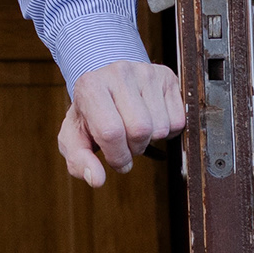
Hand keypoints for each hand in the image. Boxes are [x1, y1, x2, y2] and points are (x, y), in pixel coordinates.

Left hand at [57, 58, 188, 185]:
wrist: (106, 83)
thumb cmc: (90, 114)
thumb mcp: (75, 137)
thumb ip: (78, 160)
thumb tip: (96, 180)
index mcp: (90, 86)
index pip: (111, 132)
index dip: (117, 157)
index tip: (117, 160)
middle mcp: (118, 73)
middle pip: (140, 130)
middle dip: (135, 148)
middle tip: (126, 143)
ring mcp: (145, 72)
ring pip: (160, 127)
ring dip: (151, 140)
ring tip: (136, 129)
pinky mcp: (167, 76)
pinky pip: (178, 120)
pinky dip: (167, 131)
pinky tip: (151, 120)